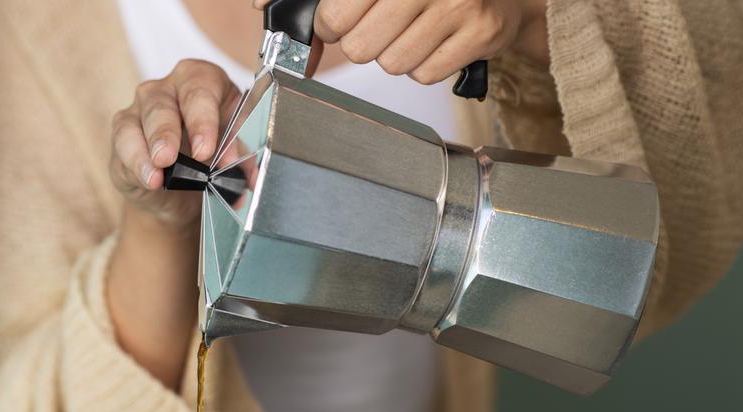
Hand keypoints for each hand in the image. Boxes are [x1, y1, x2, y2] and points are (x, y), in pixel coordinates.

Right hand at [109, 59, 240, 231]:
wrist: (186, 191)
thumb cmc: (212, 158)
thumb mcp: (232, 152)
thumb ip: (238, 158)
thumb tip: (244, 172)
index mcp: (202, 82)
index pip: (200, 88)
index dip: (203, 119)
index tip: (206, 149)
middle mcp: (167, 90)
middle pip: (162, 102)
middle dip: (169, 131)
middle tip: (174, 157)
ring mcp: (140, 110)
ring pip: (138, 121)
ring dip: (152, 146)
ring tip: (161, 167)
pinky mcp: (123, 136)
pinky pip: (124, 144)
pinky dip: (137, 164)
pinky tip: (150, 179)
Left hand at [253, 0, 548, 83]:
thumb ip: (325, 1)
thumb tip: (261, 6)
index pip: (335, 14)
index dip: (334, 22)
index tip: (345, 19)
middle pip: (358, 46)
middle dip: (364, 41)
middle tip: (386, 23)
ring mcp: (458, 3)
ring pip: (391, 64)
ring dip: (397, 54)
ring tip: (416, 29)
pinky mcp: (480, 31)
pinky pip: (424, 74)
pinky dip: (426, 65)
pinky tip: (437, 39)